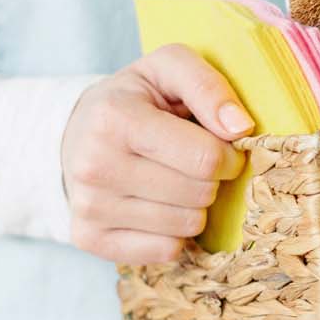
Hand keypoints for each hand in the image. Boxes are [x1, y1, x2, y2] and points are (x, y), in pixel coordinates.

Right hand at [60, 45, 252, 264]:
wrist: (77, 131)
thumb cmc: (136, 98)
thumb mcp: (169, 69)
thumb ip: (208, 86)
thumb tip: (241, 128)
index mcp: (114, 118)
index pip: (204, 158)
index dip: (228, 155)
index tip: (222, 146)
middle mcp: (94, 165)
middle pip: (199, 194)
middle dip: (211, 179)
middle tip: (192, 163)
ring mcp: (88, 207)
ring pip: (186, 226)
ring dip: (195, 205)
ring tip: (174, 180)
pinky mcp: (89, 238)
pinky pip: (166, 251)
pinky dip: (174, 233)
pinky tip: (159, 206)